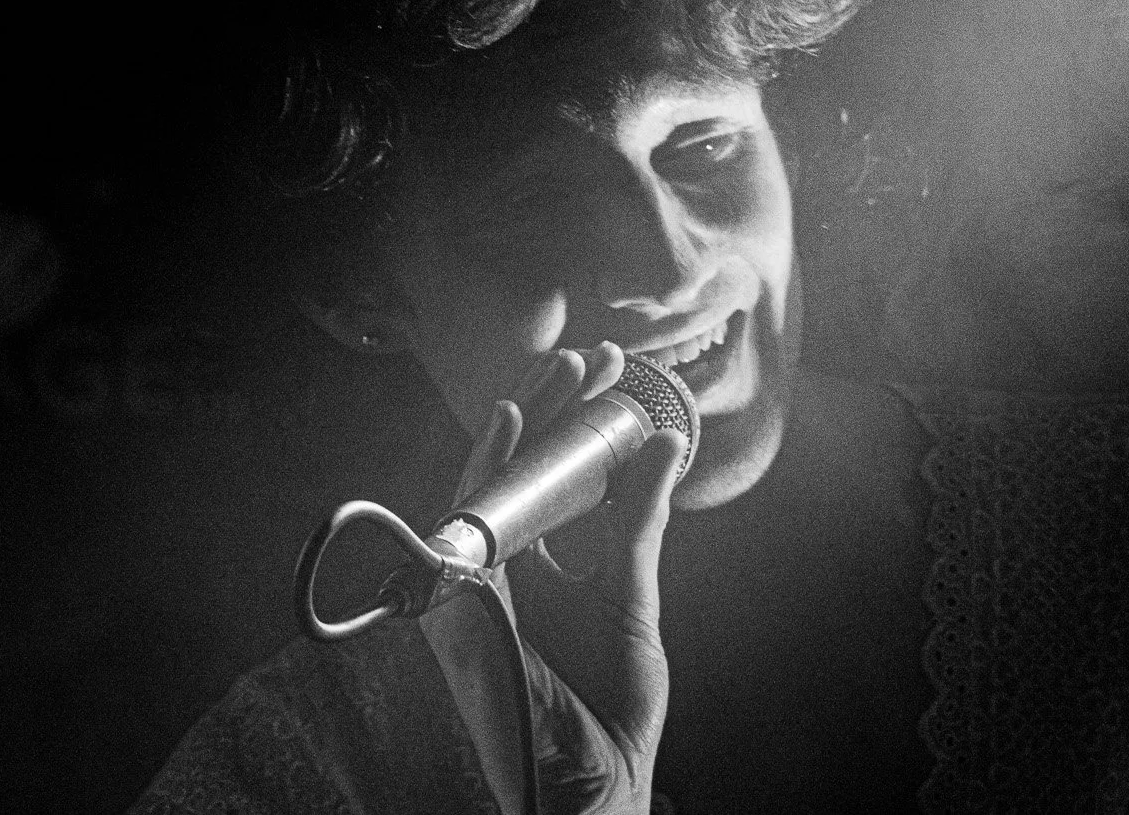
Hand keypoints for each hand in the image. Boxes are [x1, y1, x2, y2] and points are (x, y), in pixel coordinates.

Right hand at [421, 343, 684, 814]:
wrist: (596, 782)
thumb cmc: (609, 708)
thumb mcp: (631, 594)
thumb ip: (640, 519)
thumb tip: (667, 442)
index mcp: (540, 569)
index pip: (550, 476)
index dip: (574, 421)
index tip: (610, 371)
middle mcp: (502, 570)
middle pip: (517, 471)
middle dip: (550, 408)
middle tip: (589, 357)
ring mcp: (478, 586)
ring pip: (490, 483)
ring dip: (523, 420)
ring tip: (559, 369)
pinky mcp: (461, 606)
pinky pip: (465, 525)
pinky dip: (484, 470)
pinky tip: (507, 421)